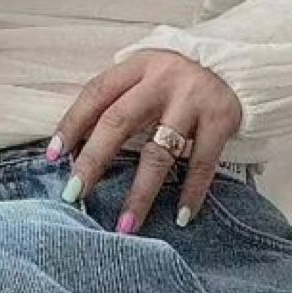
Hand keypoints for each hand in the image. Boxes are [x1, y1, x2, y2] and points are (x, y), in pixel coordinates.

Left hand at [47, 49, 242, 236]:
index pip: (96, 94)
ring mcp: (193, 99)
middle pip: (119, 122)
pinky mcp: (221, 118)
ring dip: (140, 194)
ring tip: (125, 227)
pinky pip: (202, 163)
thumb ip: (120, 101)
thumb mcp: (147, 76)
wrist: (238, 65)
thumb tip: (77, 148)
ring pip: (159, 152)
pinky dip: (192, 192)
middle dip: (93, 162)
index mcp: (138, 66)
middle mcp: (162, 79)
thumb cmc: (179, 81)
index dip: (72, 124)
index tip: (53, 156)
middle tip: (74, 195)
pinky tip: (182, 218)